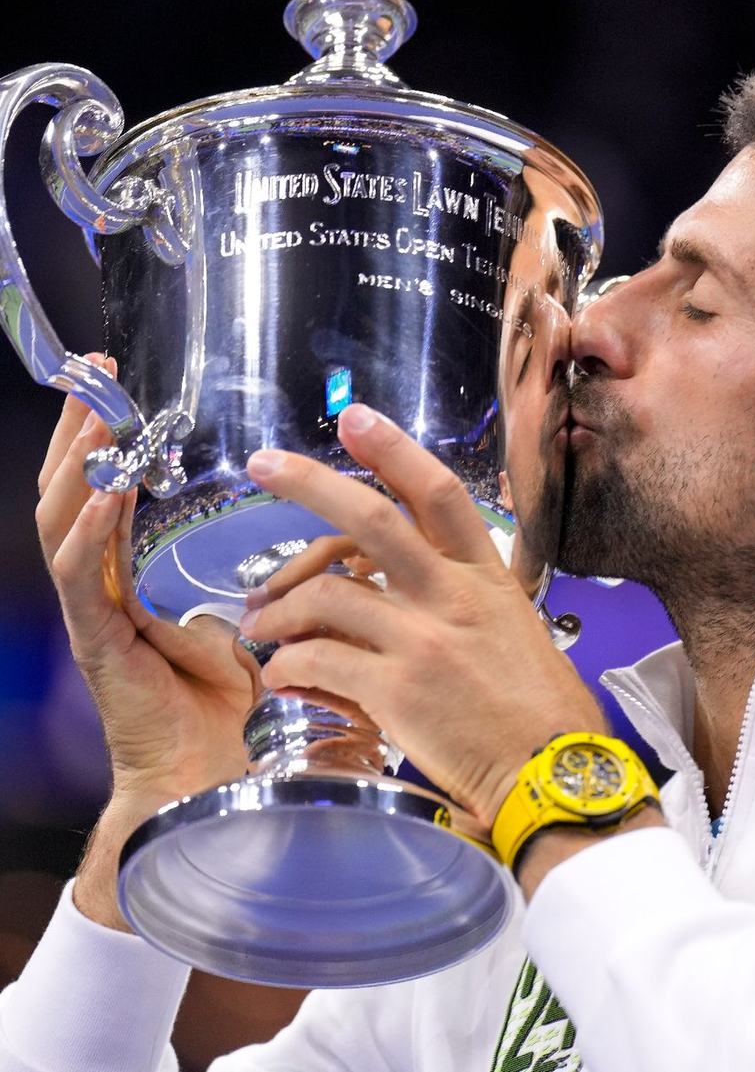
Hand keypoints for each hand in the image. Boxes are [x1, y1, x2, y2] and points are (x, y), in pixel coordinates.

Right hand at [37, 359, 256, 809]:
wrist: (211, 780)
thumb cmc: (233, 712)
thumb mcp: (245, 632)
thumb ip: (251, 592)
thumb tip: (293, 559)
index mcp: (127, 584)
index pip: (103, 495)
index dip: (105, 441)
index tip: (114, 385)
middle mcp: (100, 592)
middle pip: (72, 495)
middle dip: (81, 430)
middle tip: (93, 370)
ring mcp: (92, 616)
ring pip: (65, 525)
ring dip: (81, 465)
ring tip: (98, 413)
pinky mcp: (98, 645)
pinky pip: (84, 580)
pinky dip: (93, 535)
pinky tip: (108, 497)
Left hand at [240, 402, 606, 829]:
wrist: (554, 772)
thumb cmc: (540, 708)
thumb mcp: (513, 629)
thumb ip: (463, 599)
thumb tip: (403, 593)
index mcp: (486, 576)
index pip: (437, 493)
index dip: (393, 449)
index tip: (356, 419)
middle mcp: (452, 595)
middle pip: (370, 519)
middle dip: (309, 482)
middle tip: (262, 464)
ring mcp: (423, 640)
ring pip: (327, 594)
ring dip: (280, 608)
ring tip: (261, 624)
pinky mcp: (396, 690)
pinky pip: (318, 659)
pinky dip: (288, 664)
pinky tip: (282, 675)